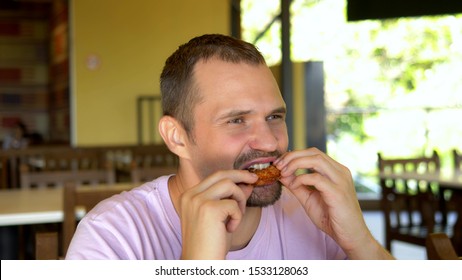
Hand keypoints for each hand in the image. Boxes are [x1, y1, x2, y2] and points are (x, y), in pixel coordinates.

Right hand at [178, 170, 256, 258]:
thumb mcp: (222, 217)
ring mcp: (198, 201)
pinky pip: (234, 204)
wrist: (201, 263)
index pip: (213, 177)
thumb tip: (246, 184)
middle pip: (220, 174)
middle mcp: (190, 195)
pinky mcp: (208, 209)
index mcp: (188, 196)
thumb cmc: (210, 244)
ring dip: (240, 200)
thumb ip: (231, 198)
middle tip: (254, 178)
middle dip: (241, 175)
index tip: (247, 178)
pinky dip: (238, 217)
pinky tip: (229, 229)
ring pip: (229, 185)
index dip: (232, 175)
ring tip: (236, 217)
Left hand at [274, 148, 392, 258]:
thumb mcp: (309, 199)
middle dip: (292, 156)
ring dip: (295, 163)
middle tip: (277, 166)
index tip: (278, 163)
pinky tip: (294, 185)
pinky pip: (317, 178)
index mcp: (335, 170)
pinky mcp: (338, 192)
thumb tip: (281, 174)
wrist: (350, 236)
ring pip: (316, 160)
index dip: (294, 155)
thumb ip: (296, 186)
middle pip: (313, 152)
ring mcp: (341, 180)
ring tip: (283, 172)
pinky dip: (301, 178)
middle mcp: (340, 171)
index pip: (313, 153)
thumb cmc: (331, 217)